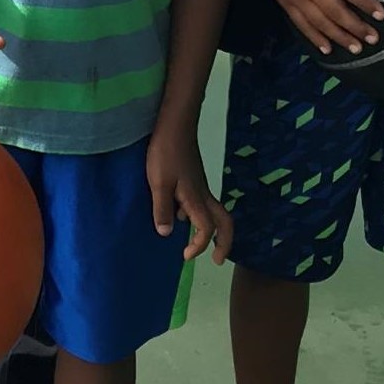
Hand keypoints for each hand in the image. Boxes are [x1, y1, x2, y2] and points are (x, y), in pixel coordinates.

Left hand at [146, 117, 231, 262]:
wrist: (175, 124)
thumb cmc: (166, 153)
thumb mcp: (159, 183)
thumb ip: (161, 209)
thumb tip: (166, 234)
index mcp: (196, 198)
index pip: (208, 228)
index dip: (199, 245)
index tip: (186, 255)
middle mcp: (203, 193)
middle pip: (225, 221)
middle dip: (224, 242)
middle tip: (217, 259)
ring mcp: (200, 184)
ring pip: (212, 211)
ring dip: (207, 227)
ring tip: (189, 238)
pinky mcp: (193, 177)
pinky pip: (200, 201)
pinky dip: (194, 213)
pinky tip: (175, 210)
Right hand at [246, 0, 383, 57]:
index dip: (364, 2)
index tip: (381, 14)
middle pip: (335, 11)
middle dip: (356, 26)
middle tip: (374, 38)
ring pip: (320, 22)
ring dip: (339, 37)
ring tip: (356, 49)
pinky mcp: (285, 2)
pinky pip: (301, 24)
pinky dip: (314, 38)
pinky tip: (327, 49)